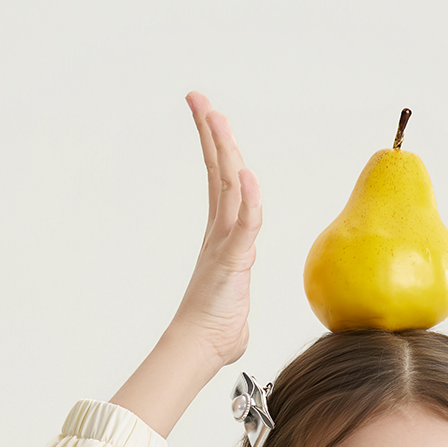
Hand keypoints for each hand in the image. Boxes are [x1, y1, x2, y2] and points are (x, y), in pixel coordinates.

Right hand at [170, 91, 262, 370]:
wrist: (202, 347)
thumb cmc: (215, 329)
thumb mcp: (234, 298)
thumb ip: (237, 294)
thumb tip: (236, 316)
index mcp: (222, 234)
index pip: (220, 180)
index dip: (215, 147)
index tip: (206, 115)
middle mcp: (221, 232)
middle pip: (219, 172)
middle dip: (211, 133)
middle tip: (199, 99)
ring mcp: (225, 243)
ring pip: (228, 187)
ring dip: (224, 151)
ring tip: (215, 117)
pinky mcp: (233, 260)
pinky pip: (244, 226)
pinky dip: (249, 200)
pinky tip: (248, 176)